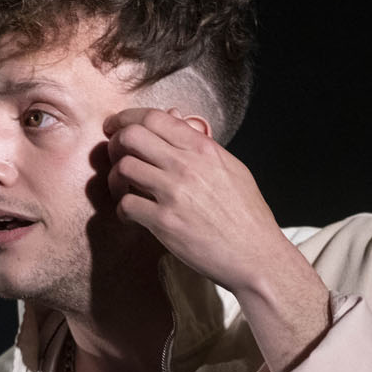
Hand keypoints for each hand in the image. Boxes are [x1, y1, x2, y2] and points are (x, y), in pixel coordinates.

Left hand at [102, 107, 286, 294]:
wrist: (256, 254)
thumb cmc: (246, 214)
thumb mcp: (230, 167)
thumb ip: (199, 144)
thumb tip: (174, 119)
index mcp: (203, 148)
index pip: (154, 117)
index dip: (127, 118)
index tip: (117, 126)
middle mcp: (186, 166)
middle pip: (131, 137)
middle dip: (116, 143)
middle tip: (115, 156)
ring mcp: (174, 193)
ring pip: (123, 168)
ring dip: (116, 178)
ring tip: (124, 189)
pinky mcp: (164, 222)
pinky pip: (126, 205)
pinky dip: (123, 210)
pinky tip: (133, 215)